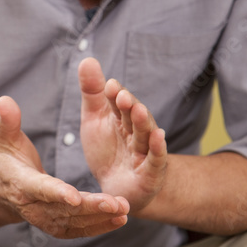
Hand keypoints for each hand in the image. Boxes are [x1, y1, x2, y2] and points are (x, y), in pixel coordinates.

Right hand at [0, 95, 129, 237]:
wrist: (5, 187)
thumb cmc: (7, 157)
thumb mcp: (4, 137)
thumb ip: (8, 121)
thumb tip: (5, 101)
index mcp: (20, 183)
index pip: (40, 188)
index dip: (57, 192)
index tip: (75, 196)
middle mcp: (33, 207)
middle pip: (64, 209)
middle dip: (90, 207)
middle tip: (115, 202)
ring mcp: (46, 220)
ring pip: (76, 222)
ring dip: (100, 217)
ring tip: (124, 209)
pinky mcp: (57, 227)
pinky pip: (80, 230)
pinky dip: (100, 226)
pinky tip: (120, 219)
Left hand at [79, 58, 166, 211]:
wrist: (118, 188)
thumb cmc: (108, 150)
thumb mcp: (94, 120)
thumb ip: (92, 92)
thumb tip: (87, 58)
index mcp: (122, 119)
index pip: (118, 105)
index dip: (114, 96)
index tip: (109, 85)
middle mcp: (136, 133)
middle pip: (133, 118)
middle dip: (129, 107)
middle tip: (122, 95)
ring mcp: (145, 153)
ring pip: (144, 136)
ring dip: (142, 123)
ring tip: (138, 110)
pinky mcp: (150, 174)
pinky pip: (156, 160)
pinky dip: (158, 148)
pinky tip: (159, 136)